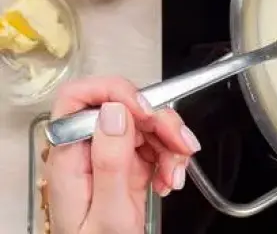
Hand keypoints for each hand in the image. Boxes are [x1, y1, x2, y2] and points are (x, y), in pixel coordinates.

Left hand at [46, 76, 201, 233]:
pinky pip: (155, 145)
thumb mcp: (108, 211)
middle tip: (180, 145)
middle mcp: (87, 151)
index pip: (80, 98)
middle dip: (159, 122)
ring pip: (145, 124)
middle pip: (123, 107)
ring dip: (171, 144)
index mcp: (71, 157)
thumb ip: (109, 161)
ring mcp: (108, 157)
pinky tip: (171, 180)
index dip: (114, 93)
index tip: (144, 111)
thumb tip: (114, 111)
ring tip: (176, 174)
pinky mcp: (128, 166)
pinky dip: (171, 159)